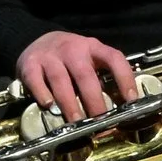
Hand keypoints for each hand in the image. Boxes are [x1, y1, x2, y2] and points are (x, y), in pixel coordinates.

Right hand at [15, 29, 136, 122]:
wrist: (36, 39)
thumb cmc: (69, 55)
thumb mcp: (89, 56)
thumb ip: (100, 73)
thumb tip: (119, 102)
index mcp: (93, 47)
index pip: (114, 58)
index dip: (125, 78)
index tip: (131, 99)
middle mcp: (73, 50)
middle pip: (85, 75)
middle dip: (94, 99)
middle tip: (99, 119)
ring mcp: (50, 57)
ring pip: (61, 80)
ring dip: (69, 103)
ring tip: (76, 121)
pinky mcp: (30, 65)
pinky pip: (36, 81)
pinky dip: (42, 94)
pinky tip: (48, 106)